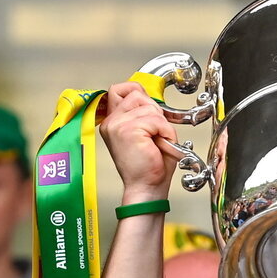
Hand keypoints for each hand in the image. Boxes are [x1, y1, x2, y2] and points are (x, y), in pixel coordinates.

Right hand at [100, 82, 179, 200]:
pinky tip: (160, 144)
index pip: (120, 89)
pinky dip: (165, 132)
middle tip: (156, 132)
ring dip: (161, 124)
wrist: (147, 189)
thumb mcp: (146, 134)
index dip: (138, 93)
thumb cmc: (149, 167)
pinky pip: (156, 119)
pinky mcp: (128, 130)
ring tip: (158, 142)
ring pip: (148, 106)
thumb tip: (150, 98)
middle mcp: (111, 122)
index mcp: (112, 122)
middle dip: (153, 110)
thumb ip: (143, 114)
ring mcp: (117, 125)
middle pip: (136, 93)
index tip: (149, 112)